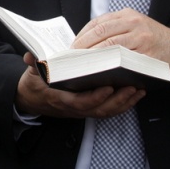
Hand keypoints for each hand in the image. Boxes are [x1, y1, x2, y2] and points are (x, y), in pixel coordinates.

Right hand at [15, 53, 144, 118]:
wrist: (33, 100)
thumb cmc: (34, 84)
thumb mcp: (30, 74)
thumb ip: (33, 64)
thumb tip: (31, 56)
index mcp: (60, 99)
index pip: (80, 102)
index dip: (95, 97)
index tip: (108, 87)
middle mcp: (74, 108)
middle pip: (99, 109)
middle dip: (118, 100)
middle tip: (132, 87)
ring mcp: (82, 110)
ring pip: (107, 111)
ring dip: (124, 102)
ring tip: (139, 89)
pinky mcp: (89, 108)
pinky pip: (109, 110)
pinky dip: (124, 104)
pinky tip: (135, 94)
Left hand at [72, 9, 169, 76]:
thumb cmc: (152, 38)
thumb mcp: (135, 25)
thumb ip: (114, 28)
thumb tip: (85, 42)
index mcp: (127, 15)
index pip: (98, 23)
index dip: (82, 35)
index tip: (72, 47)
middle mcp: (134, 23)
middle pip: (101, 33)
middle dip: (84, 46)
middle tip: (73, 58)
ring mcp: (141, 38)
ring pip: (110, 46)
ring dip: (94, 56)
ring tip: (82, 65)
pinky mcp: (147, 54)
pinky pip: (124, 60)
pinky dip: (110, 65)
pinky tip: (101, 71)